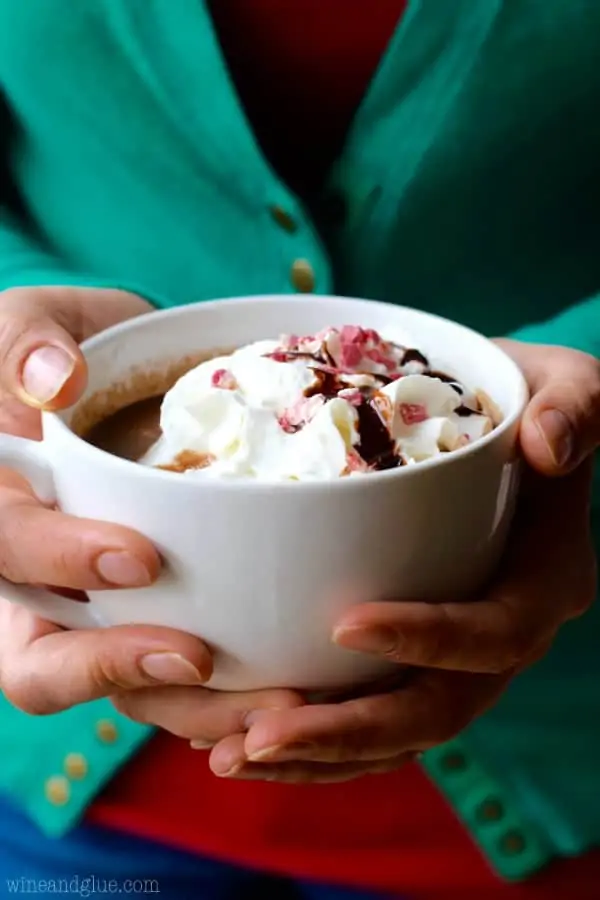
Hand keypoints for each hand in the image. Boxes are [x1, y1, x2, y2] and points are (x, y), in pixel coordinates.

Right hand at [0, 286, 303, 732]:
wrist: (118, 374)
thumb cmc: (61, 347)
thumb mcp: (30, 320)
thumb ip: (27, 341)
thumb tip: (53, 379)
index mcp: (0, 511)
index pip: (6, 551)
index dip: (60, 561)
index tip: (139, 556)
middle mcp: (38, 580)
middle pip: (43, 666)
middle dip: (118, 672)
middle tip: (201, 659)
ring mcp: (100, 607)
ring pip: (126, 690)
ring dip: (198, 708)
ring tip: (282, 702)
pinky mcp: (160, 613)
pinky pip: (184, 674)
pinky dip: (234, 695)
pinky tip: (298, 690)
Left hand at [208, 341, 598, 782]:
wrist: (498, 429)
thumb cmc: (524, 401)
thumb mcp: (565, 384)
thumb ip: (574, 405)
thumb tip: (548, 445)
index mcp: (542, 582)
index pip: (494, 634)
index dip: (427, 640)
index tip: (344, 623)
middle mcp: (502, 634)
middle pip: (435, 710)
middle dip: (349, 730)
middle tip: (259, 737)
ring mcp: (457, 656)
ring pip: (395, 731)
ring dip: (317, 752)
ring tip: (233, 755)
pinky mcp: (415, 657)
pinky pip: (371, 716)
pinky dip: (316, 738)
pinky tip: (244, 741)